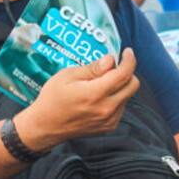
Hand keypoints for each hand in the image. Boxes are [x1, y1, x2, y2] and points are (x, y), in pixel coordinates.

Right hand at [16, 49, 139, 150]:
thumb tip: (110, 60)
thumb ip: (92, 68)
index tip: (127, 52)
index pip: (123, 74)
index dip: (129, 60)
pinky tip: (100, 96)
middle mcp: (106, 109)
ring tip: (101, 83)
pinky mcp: (109, 127)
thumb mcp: (68, 76)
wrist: (45, 126)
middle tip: (113, 67)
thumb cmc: (53, 99)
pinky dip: (116, 98)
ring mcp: (109, 120)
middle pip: (133, 85)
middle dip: (127, 72)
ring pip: (128, 96)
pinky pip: (122, 107)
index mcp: (95, 94)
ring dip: (120, 86)